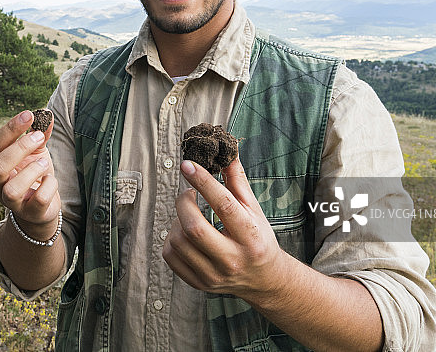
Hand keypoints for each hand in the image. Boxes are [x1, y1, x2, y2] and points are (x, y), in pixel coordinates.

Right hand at [0, 110, 60, 239]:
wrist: (41, 206)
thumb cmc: (33, 174)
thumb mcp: (36, 151)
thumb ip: (39, 133)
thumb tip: (46, 113)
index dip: (11, 129)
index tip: (29, 115)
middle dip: (20, 148)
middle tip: (39, 137)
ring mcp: (10, 202)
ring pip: (12, 189)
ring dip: (32, 171)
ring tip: (44, 163)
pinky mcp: (29, 213)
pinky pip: (38, 200)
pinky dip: (49, 185)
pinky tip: (50, 180)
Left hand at [162, 158, 284, 298]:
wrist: (264, 280)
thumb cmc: (258, 239)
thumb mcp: (254, 210)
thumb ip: (237, 182)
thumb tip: (226, 153)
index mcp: (251, 237)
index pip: (224, 206)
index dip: (203, 182)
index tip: (187, 165)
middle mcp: (233, 259)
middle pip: (194, 228)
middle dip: (183, 203)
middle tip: (188, 194)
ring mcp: (214, 275)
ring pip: (178, 242)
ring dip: (177, 220)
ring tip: (188, 214)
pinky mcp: (199, 283)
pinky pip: (170, 257)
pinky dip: (171, 239)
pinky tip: (183, 232)